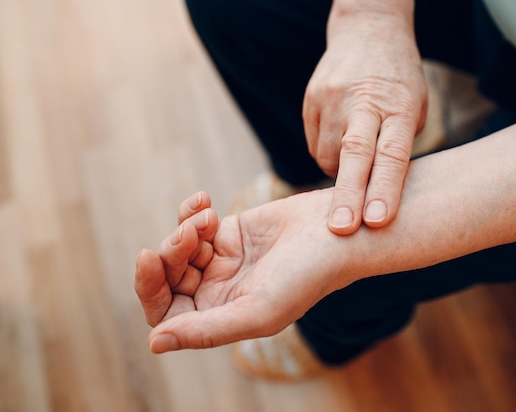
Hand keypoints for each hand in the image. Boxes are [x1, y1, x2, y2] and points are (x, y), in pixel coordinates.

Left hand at [134, 191, 355, 352]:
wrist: (338, 231)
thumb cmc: (306, 277)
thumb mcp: (256, 311)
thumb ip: (206, 330)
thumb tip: (154, 343)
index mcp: (221, 318)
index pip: (166, 313)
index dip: (149, 289)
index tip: (148, 257)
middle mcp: (218, 293)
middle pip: (168, 278)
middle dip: (169, 253)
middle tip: (188, 234)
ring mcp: (223, 262)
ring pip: (179, 247)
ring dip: (184, 229)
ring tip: (208, 217)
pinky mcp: (230, 232)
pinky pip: (194, 222)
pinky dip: (191, 211)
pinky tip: (205, 201)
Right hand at [303, 11, 426, 234]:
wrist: (367, 30)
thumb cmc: (399, 80)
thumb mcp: (415, 107)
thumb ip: (397, 147)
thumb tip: (378, 192)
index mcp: (399, 105)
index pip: (393, 153)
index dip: (386, 188)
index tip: (378, 220)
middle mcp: (364, 101)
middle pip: (355, 153)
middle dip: (349, 196)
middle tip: (342, 229)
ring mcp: (332, 99)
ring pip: (329, 155)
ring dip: (340, 175)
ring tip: (354, 166)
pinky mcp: (311, 100)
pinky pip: (315, 145)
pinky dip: (328, 156)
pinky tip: (340, 144)